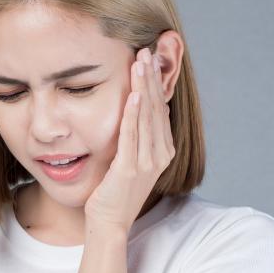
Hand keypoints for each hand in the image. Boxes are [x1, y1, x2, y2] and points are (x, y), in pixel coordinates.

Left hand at [84, 47, 175, 231]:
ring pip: (146, 117)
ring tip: (140, 62)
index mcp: (163, 150)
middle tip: (146, 49)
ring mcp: (147, 162)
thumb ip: (136, 136)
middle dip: (151, 77)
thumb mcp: (130, 158)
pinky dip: (132, 114)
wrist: (109, 223)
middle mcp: (160, 154)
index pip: (160, 109)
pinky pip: (132, 136)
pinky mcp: (130, 169)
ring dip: (143, 87)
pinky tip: (132, 94)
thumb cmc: (115, 191)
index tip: (150, 58)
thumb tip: (135, 109)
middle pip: (156, 107)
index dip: (156, 83)